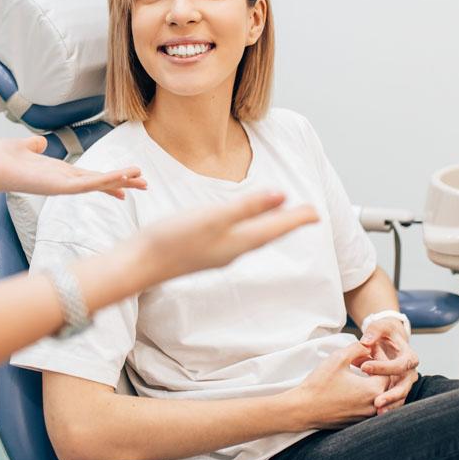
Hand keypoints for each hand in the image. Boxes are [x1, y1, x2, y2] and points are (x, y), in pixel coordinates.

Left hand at [0, 136, 146, 198]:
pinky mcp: (59, 187)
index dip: (109, 178)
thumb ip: (33, 145)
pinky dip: (106, 181)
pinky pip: (87, 185)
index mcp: (59, 172)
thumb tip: (39, 142)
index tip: (126, 181)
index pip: (90, 176)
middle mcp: (63, 181)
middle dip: (123, 183)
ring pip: (98, 184)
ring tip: (141, 179)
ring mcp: (62, 185)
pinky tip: (121, 178)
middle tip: (145, 185)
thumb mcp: (22, 146)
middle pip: (100, 182)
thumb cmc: (0, 158)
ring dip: (120, 181)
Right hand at [140, 192, 318, 282]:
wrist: (141, 264)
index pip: (276, 228)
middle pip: (269, 234)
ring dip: (270, 226)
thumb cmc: (174, 239)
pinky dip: (250, 229)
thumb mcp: (214, 218)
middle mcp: (233, 250)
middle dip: (288, 223)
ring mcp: (218, 253)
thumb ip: (247, 207)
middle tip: (307, 215)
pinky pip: (238, 238)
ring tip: (280, 218)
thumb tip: (282, 195)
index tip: (317, 212)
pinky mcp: (204, 251)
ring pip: (254, 237)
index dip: (297, 218)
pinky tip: (243, 226)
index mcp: (239, 241)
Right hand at [294, 342, 389, 430]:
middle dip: (376, 368)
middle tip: (363, 357)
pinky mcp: (357, 421)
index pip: (387, 370)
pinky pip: (368, 404)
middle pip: (384, 383)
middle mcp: (374, 406)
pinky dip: (365, 393)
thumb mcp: (338, 358)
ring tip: (358, 369)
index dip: (379, 356)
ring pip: (377, 395)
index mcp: (373, 390)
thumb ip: (357, 348)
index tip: (368, 348)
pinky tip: (352, 384)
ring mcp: (366, 416)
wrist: (305, 408)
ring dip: (371, 380)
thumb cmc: (321, 383)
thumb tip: (368, 346)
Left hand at [358, 318, 418, 414]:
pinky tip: (377, 414)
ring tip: (378, 412)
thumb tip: (365, 342)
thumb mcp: (380, 327)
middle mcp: (410, 372)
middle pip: (405, 386)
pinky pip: (396, 400)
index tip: (364, 367)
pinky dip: (389, 406)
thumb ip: (374, 331)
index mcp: (409, 356)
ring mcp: (405, 382)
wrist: (389, 339)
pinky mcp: (398, 388)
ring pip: (401, 397)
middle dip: (391, 395)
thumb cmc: (384, 332)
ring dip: (391, 405)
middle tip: (377, 401)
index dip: (383, 367)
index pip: (399, 365)